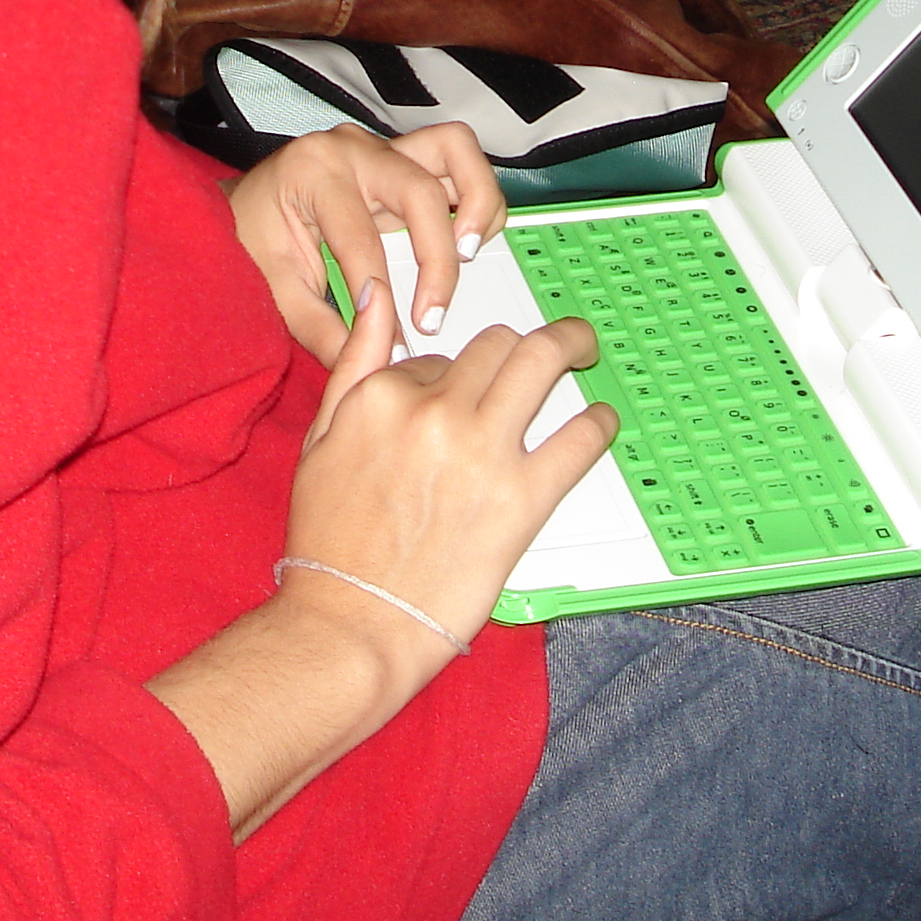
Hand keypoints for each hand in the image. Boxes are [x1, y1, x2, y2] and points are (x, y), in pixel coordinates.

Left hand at [226, 121, 504, 358]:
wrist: (245, 204)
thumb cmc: (255, 236)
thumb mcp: (274, 285)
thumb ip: (320, 327)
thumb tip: (367, 362)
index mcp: (313, 171)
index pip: (360, 238)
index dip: (380, 294)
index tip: (394, 341)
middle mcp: (353, 149)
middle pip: (421, 190)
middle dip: (436, 258)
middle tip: (433, 313)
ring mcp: (384, 146)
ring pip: (455, 149)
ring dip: (476, 203)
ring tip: (468, 255)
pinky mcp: (405, 157)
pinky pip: (457, 159)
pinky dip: (474, 197)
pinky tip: (463, 241)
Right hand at [281, 277, 617, 666]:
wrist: (352, 624)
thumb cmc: (330, 543)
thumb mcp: (321, 438)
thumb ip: (354, 360)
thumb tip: (375, 296)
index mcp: (384, 394)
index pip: (439, 355)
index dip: (450, 376)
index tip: (458, 400)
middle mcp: (436, 412)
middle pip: (499, 345)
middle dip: (518, 347)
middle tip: (543, 348)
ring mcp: (483, 453)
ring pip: (541, 363)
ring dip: (571, 345)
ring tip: (582, 348)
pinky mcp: (522, 500)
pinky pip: (578, 439)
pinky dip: (596, 423)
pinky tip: (599, 421)